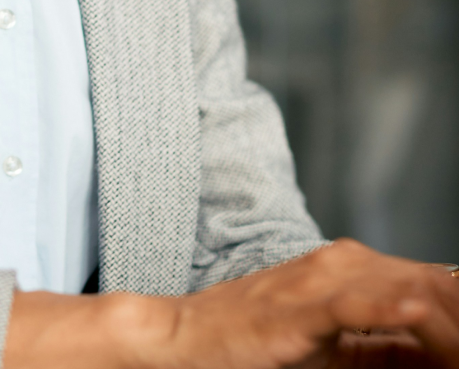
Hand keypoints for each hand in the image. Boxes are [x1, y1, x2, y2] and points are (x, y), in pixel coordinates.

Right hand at [2, 241, 458, 368]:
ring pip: (408, 290)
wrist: (185, 338)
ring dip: (450, 318)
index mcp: (357, 271)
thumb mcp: (336, 349)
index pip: (437, 283)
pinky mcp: (298, 309)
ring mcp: (321, 282)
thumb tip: (438, 352)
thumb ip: (386, 350)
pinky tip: (420, 316)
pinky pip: (354, 305)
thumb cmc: (255, 347)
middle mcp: (345, 265)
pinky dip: (393, 311)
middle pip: (435, 282)